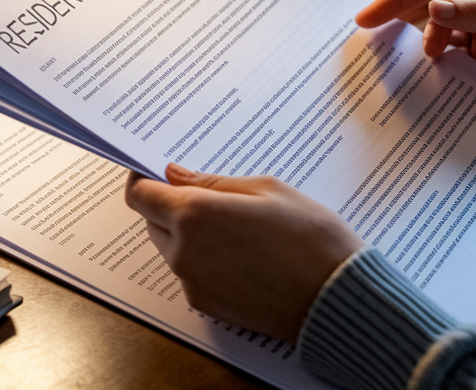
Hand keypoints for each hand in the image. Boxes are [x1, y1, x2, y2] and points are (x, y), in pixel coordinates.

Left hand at [125, 164, 361, 341]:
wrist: (335, 296)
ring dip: (187, 233)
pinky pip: (190, 273)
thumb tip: (174, 175)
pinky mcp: (206, 305)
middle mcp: (184, 251)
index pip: (140, 194)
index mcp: (195, 214)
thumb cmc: (309, 237)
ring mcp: (192, 282)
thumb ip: (212, 182)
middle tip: (209, 197)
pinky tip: (242, 253)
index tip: (156, 171)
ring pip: (171, 248)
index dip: (143, 179)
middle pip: (152, 221)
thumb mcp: (266, 189)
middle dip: (169, 205)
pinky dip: (203, 259)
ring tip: (234, 226)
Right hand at [356, 0, 475, 117]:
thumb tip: (434, 7)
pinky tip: (426, 73)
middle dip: (395, 16)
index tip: (366, 18)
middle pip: (427, 0)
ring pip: (433, 27)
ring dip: (416, 43)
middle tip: (364, 36)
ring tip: (398, 62)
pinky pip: (448, 50)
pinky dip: (433, 60)